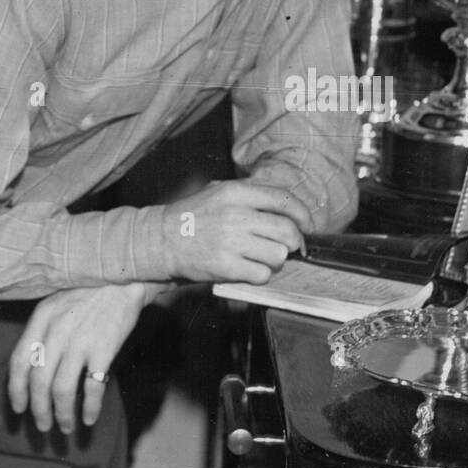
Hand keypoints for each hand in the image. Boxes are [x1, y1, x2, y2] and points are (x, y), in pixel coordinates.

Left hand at [7, 281, 160, 434]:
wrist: (127, 275)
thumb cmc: (92, 290)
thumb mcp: (58, 302)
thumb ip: (44, 330)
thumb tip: (34, 367)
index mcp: (42, 318)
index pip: (19, 361)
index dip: (16, 390)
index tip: (19, 409)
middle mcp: (57, 332)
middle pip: (38, 382)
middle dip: (39, 410)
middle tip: (42, 427)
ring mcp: (80, 341)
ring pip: (62, 390)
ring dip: (62, 415)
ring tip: (65, 428)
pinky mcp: (104, 348)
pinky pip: (92, 387)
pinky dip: (90, 408)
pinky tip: (90, 418)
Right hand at [158, 180, 310, 284]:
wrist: (159, 240)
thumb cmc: (192, 217)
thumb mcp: (217, 192)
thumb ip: (249, 195)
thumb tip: (286, 207)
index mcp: (236, 193)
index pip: (284, 200)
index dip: (303, 214)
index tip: (307, 225)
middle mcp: (235, 215)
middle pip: (287, 230)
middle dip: (294, 242)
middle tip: (289, 247)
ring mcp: (231, 242)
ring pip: (278, 255)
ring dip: (275, 260)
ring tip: (261, 257)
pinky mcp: (225, 266)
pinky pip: (261, 274)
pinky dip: (260, 275)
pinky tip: (248, 269)